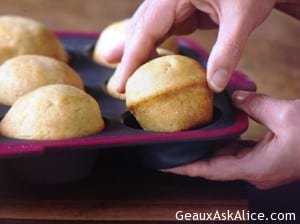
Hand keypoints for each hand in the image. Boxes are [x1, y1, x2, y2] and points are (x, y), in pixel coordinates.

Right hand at [99, 0, 277, 92]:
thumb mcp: (242, 17)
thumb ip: (227, 51)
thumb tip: (215, 85)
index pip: (145, 29)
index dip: (131, 59)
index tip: (120, 84)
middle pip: (140, 28)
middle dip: (128, 57)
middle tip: (118, 85)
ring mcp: (174, 2)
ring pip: (147, 29)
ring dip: (137, 53)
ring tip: (124, 74)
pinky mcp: (182, 9)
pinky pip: (161, 30)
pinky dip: (153, 48)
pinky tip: (148, 60)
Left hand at [163, 91, 299, 188]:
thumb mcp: (286, 115)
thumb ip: (255, 105)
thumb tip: (234, 98)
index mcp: (255, 167)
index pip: (209, 170)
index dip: (184, 168)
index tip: (163, 164)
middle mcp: (253, 170)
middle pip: (213, 165)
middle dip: (190, 157)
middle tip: (169, 146)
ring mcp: (259, 165)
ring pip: (224, 158)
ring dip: (205, 149)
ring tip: (185, 139)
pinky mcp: (264, 157)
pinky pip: (236, 151)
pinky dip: (222, 143)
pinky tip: (213, 132)